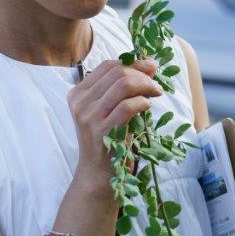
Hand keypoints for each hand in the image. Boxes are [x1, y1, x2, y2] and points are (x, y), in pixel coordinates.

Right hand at [66, 58, 161, 189]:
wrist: (98, 172)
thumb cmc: (109, 137)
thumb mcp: (111, 108)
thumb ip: (124, 86)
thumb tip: (150, 63)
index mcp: (78, 93)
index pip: (108, 66)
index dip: (132, 63)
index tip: (150, 70)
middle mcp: (80, 102)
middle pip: (117, 72)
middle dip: (143, 74)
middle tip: (156, 84)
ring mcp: (89, 117)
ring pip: (123, 85)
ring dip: (146, 85)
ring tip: (155, 93)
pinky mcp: (102, 131)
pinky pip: (127, 106)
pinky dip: (142, 102)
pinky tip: (147, 107)